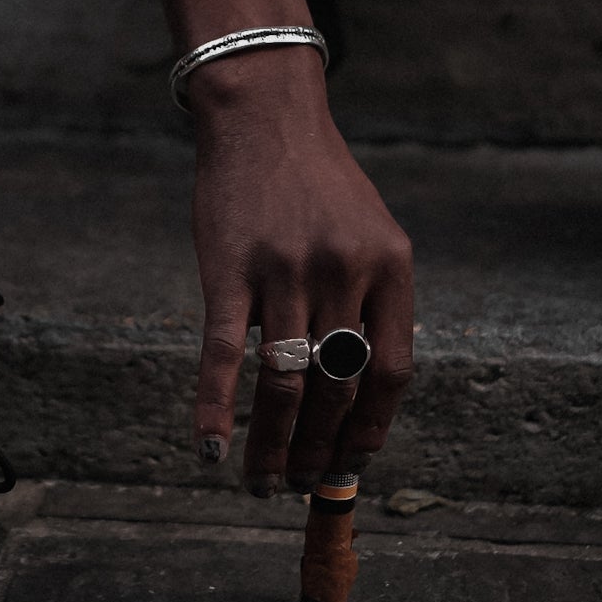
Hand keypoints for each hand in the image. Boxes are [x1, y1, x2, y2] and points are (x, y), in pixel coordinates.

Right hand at [188, 49, 414, 495]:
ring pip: (283, 383)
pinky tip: (209, 449)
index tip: (353, 463)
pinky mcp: (228, 269)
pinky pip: (222, 355)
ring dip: (273, 446)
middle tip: (303, 485)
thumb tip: (360, 395)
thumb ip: (372, 301)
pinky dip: (214, 409)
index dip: (372, 429)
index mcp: (390, 266)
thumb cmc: (316, 182)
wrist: (263, 116)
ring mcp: (285, 271)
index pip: (392, 372)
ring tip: (262, 483)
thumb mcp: (369, 232)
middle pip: (337, 387)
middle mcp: (342, 271)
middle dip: (321, 449)